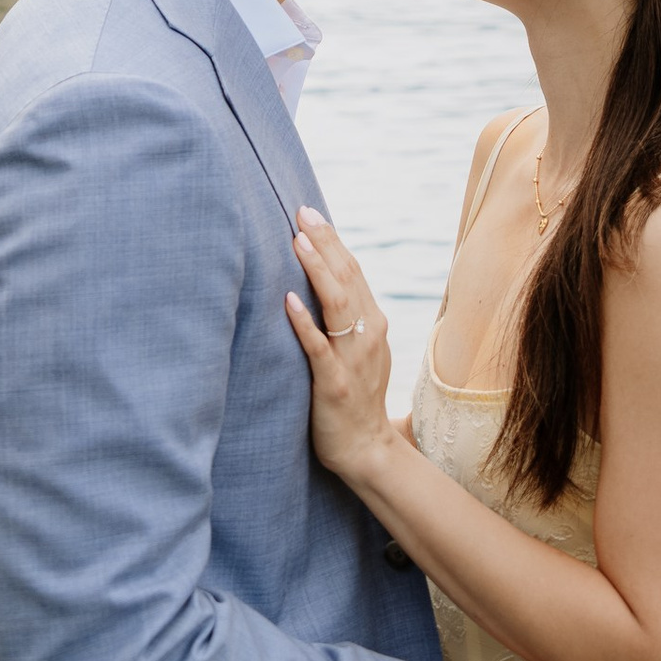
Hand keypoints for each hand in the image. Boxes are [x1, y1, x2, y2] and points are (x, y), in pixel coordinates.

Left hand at [284, 210, 397, 484]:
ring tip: (297, 243)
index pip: (352, 270)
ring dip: (317, 271)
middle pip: (347, 278)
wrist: (365, 448)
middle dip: (324, 243)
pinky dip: (305, 322)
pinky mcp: (334, 384)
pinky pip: (319, 349)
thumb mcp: (358, 349)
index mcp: (372, 323)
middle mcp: (367, 335)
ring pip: (338, 306)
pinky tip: (288, 301)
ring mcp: (352, 359)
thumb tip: (323, 278)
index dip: (332, 240)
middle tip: (301, 212)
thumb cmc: (354, 394)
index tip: (309, 212)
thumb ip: (346, 316)